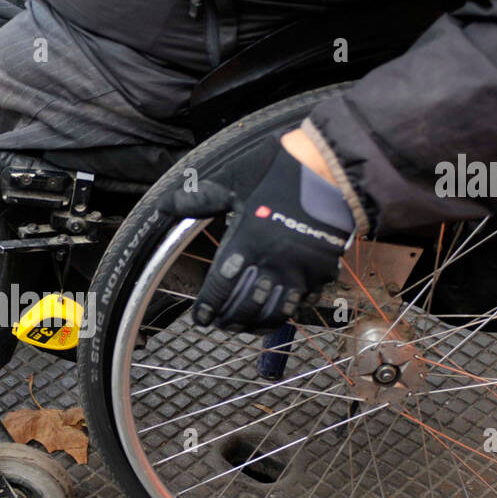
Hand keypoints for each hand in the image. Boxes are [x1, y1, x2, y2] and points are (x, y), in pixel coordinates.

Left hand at [183, 133, 354, 331]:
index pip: (220, 287)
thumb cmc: (280, 171)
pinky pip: (304, 302)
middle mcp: (272, 262)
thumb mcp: (233, 181)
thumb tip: (165, 206)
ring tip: (244, 327)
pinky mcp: (321, 271)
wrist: (331, 170)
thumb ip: (198, 200)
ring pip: (275, 312)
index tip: (200, 318)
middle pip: (246, 307)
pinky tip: (278, 316)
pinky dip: (289, 313)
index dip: (207, 307)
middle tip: (220, 326)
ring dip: (257, 324)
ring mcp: (299, 270)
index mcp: (246, 242)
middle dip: (229, 320)